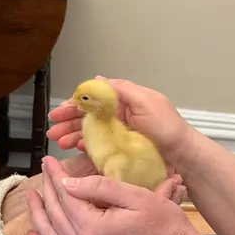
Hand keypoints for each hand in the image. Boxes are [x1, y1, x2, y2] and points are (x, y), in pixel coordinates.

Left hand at [27, 157, 202, 234]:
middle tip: (43, 171)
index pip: (66, 195)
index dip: (56, 175)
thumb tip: (70, 182)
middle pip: (56, 213)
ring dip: (39, 214)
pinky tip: (35, 234)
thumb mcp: (138, 197)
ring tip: (32, 196)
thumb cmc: (165, 230)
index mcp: (92, 227)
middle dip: (47, 189)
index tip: (49, 161)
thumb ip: (101, 187)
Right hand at [47, 77, 195, 171]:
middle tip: (52, 130)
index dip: (75, 104)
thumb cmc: (168, 127)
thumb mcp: (146, 101)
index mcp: (123, 101)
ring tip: (58, 141)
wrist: (181, 155)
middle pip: (86, 116)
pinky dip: (82, 146)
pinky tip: (72, 148)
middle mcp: (117, 116)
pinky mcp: (118, 150)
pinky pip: (96, 146)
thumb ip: (121, 89)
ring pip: (88, 131)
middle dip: (67, 121)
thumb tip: (98, 78)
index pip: (92, 99)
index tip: (60, 111)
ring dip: (70, 135)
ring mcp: (117, 134)